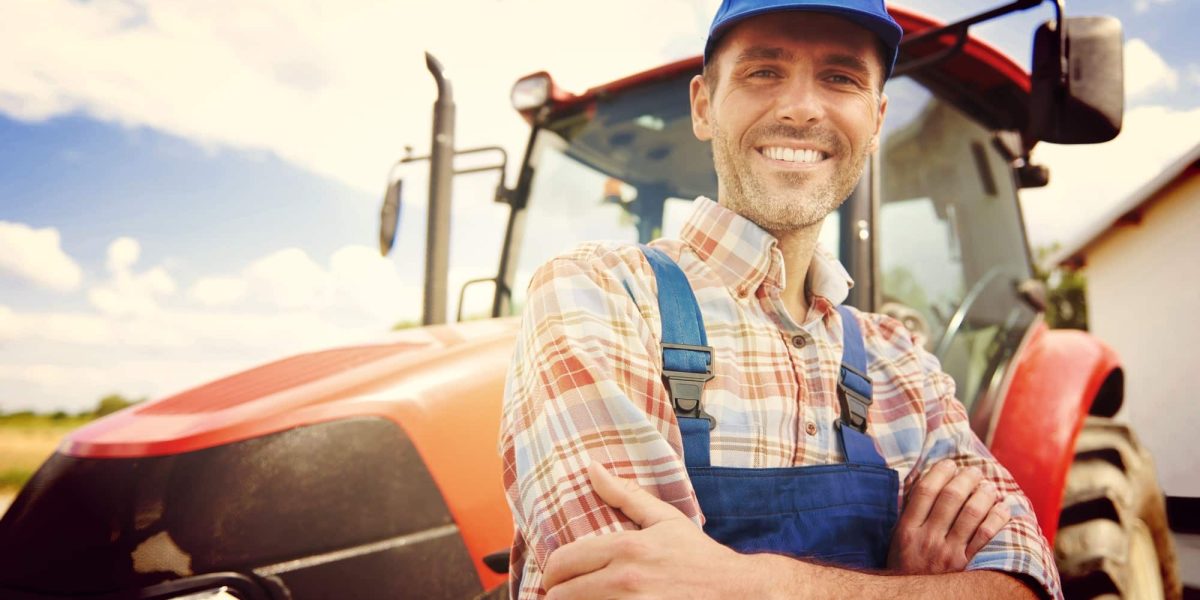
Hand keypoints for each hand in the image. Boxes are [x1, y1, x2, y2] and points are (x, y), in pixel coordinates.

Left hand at [542, 462, 742, 598]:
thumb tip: (592, 467)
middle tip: (567, 594)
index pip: (562, 562)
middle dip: (559, 595)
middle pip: (562, 595)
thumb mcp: (664, 519)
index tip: (558, 576)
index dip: (553, 571)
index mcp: (626, 548)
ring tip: (583, 599)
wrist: (735, 592)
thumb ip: (625, 494)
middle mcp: (625, 581)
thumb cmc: (698, 556)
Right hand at [888, 459, 1011, 573]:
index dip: (939, 472)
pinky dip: (997, 517)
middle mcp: (928, 539)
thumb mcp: (898, 541)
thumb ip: (910, 515)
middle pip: (950, 497)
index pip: (925, 491)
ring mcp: (948, 553)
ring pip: (971, 513)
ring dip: (984, 494)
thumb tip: (923, 482)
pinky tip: (1002, 508)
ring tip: (988, 487)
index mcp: (907, 529)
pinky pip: (986, 535)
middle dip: (965, 478)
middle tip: (974, 471)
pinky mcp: (967, 566)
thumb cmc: (907, 568)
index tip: (949, 464)